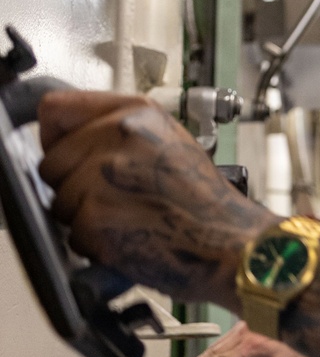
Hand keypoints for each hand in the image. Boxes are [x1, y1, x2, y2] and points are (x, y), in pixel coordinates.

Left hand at [38, 92, 274, 306]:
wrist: (231, 245)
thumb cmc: (208, 205)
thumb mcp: (172, 144)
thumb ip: (121, 134)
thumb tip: (73, 141)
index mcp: (135, 114)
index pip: (55, 109)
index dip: (54, 137)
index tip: (64, 152)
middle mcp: (116, 137)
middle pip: (51, 163)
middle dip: (72, 187)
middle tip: (111, 200)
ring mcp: (102, 177)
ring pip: (59, 202)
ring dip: (83, 219)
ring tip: (127, 220)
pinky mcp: (95, 218)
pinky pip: (72, 235)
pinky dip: (94, 246)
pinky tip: (128, 240)